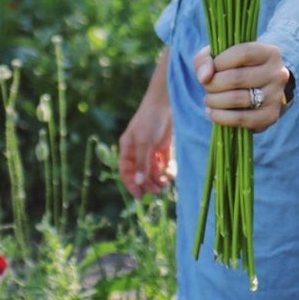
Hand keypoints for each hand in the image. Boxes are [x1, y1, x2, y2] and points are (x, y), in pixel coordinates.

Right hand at [118, 53, 173, 197]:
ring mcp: (151, 150)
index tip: (139, 197)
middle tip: (158, 191)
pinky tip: (172, 174)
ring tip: (166, 183)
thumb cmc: (149, 120)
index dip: (131, 185)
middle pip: (141, 174)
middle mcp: (138, 151)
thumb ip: (142, 163)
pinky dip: (168, 171)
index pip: (126, 172)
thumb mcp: (144, 142)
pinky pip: (164, 165)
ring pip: (154, 171)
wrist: (166, 102)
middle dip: (149, 184)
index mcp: (128, 149)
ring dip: (159, 179)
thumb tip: (139, 183)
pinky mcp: (164, 148)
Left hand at [194, 41, 291, 130]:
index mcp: (269, 53)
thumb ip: (205, 59)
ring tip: (209, 100)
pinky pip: (241, 119)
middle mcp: (277, 73)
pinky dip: (221, 117)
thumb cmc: (236, 69)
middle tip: (207, 87)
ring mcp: (275, 96)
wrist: (261, 91)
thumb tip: (204, 77)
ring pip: (237, 99)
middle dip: (213, 84)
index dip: (220, 62)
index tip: (211, 69)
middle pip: (237, 78)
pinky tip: (213, 113)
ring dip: (215, 101)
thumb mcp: (221, 56)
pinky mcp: (270, 116)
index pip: (242, 53)